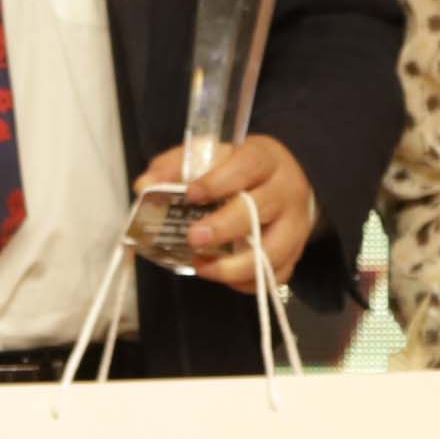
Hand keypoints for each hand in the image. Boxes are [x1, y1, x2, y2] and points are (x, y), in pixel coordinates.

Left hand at [149, 135, 318, 296]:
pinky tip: (223, 276)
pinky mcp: (296, 253)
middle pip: (261, 209)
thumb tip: (143, 186)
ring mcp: (295, 225)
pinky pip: (277, 276)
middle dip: (224, 227)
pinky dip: (248, 283)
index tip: (190, 194)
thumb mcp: (211, 156)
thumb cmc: (239, 169)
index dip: (217, 182)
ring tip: (202, 266)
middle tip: (193, 238)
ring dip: (235, 266)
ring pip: (273, 251)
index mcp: (264, 159)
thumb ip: (176, 167)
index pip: (246, 166)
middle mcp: (285, 191)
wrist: (284, 182)